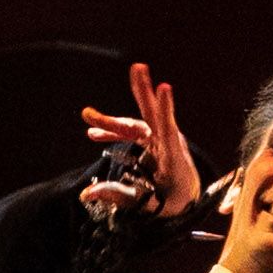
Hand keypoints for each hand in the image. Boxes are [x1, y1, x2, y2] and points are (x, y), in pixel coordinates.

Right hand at [78, 62, 199, 220]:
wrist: (185, 198)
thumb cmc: (172, 201)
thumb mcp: (147, 204)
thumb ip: (119, 196)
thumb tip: (87, 193)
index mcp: (173, 158)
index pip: (169, 130)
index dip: (166, 109)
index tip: (165, 87)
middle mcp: (168, 143)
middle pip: (154, 115)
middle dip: (144, 91)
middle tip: (138, 68)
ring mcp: (160, 139)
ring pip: (134, 124)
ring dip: (112, 121)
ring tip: (87, 116)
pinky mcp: (152, 139)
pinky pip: (131, 132)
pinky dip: (114, 132)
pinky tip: (94, 133)